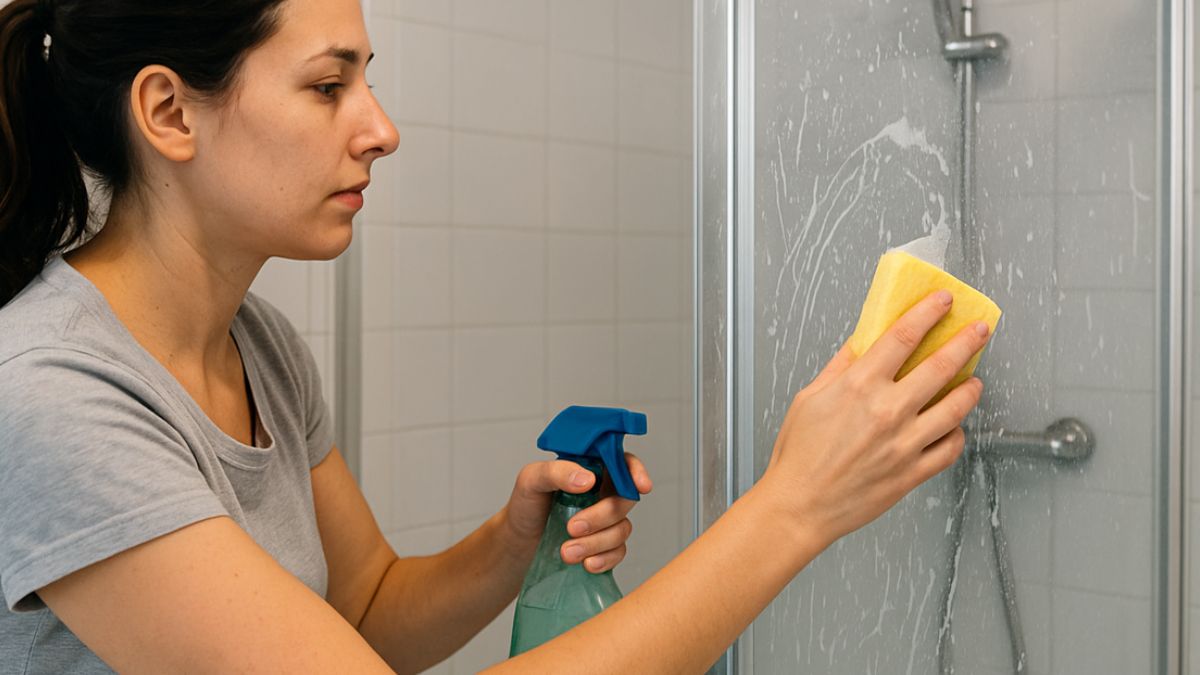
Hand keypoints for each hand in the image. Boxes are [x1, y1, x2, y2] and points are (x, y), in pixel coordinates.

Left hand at [503, 454, 653, 572]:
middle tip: (572, 528)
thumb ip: (557, 472)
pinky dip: (604, 559)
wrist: (519, 541)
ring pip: (622, 529)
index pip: (623, 462)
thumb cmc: (527, 505)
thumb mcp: (532, 480)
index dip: (636, 472)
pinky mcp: (604, 545)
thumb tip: (587, 479)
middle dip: (601, 517)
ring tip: (566, 552)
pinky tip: (586, 564)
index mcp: (591, 468)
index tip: (641, 486)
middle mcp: (603, 492)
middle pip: (624, 500)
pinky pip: (618, 552)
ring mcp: (606, 520)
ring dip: (596, 543)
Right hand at [761, 289, 991, 543]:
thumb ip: (840, 368)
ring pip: (955, 407)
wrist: (800, 505)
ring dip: (970, 389)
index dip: (928, 313)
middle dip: (965, 342)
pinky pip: (949, 448)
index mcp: (859, 386)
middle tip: (979, 330)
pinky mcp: (912, 472)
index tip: (942, 302)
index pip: (903, 336)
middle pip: (940, 366)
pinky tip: (952, 426)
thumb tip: (861, 344)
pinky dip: (956, 433)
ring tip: (973, 381)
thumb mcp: (809, 399)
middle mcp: (887, 411)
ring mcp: (904, 443)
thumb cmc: (798, 456)